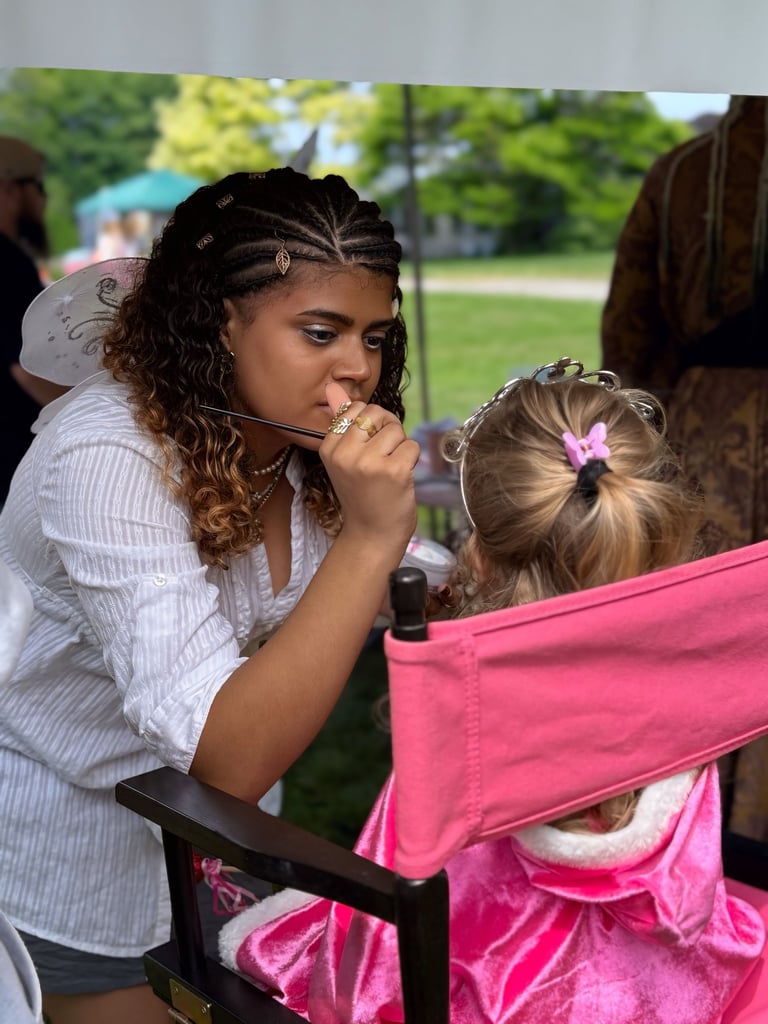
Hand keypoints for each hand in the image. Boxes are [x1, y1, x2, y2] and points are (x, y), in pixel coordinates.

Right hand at [321, 383, 418, 553]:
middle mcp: (345, 453)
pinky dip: (412, 460)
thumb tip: (333, 386)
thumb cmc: (363, 495)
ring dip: (401, 447)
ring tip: (390, 470)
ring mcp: (369, 462)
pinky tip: (400, 479)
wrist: (372, 535)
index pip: (355, 409)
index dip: (370, 424)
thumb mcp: (344, 458)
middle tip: (382, 458)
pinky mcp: (394, 470)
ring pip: (396, 429)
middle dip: (387, 430)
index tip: (367, 449)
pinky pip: (412, 445)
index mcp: (329, 447)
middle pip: (377, 414)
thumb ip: (341, 420)